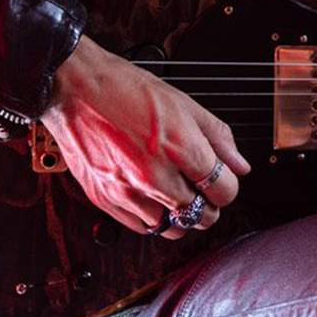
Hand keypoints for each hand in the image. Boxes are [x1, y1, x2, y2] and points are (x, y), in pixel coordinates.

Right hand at [39, 34, 251, 239]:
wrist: (77, 88)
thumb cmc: (127, 89)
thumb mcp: (184, 104)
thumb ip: (217, 137)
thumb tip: (240, 165)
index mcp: (180, 148)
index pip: (224, 192)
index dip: (228, 187)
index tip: (222, 181)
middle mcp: (154, 176)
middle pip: (201, 216)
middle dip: (208, 204)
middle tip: (201, 188)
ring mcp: (127, 191)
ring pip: (172, 228)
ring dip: (180, 215)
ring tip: (175, 191)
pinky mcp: (105, 199)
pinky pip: (141, 228)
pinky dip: (153, 218)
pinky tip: (152, 196)